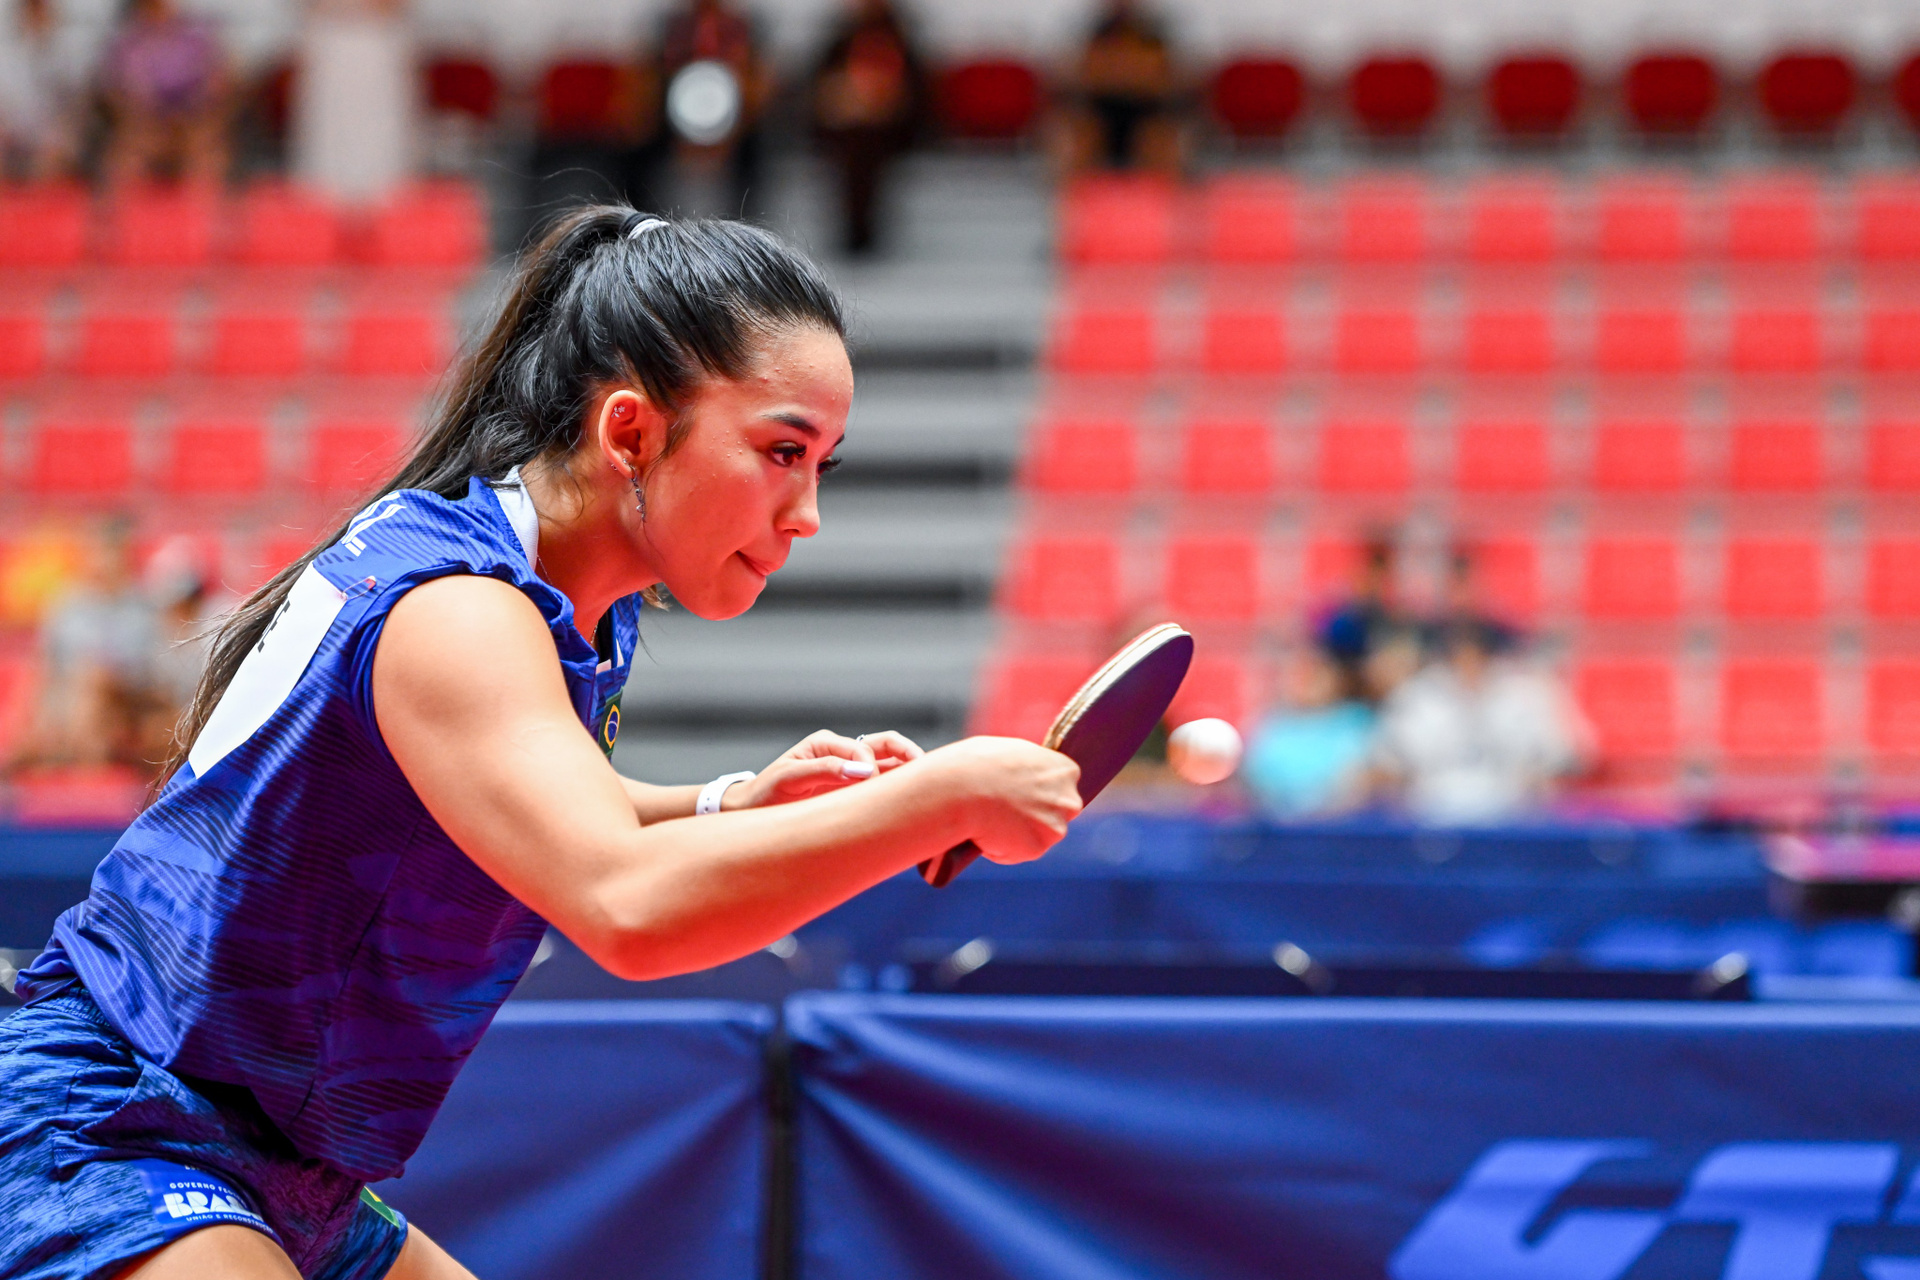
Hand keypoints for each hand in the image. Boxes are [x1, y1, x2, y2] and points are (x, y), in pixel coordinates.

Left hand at [723, 728, 924, 809]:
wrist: (753, 814)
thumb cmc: (766, 794)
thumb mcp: (789, 778)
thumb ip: (825, 770)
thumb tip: (864, 770)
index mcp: (827, 744)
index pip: (864, 748)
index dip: (873, 766)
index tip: (873, 788)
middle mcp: (844, 754)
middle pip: (888, 745)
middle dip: (910, 755)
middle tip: (926, 772)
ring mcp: (852, 774)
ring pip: (892, 766)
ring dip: (910, 773)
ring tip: (930, 786)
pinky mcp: (856, 794)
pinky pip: (885, 788)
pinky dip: (902, 792)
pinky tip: (914, 804)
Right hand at [924, 736, 1081, 865]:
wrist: (960, 790)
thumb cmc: (978, 765)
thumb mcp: (1011, 754)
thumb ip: (1029, 769)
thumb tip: (1025, 779)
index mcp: (1065, 771)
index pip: (1063, 787)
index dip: (1040, 792)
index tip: (1023, 794)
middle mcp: (1068, 800)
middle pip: (1058, 815)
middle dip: (1037, 817)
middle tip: (1007, 812)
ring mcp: (1055, 827)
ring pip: (1039, 837)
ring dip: (1018, 835)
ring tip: (990, 819)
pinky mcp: (1037, 849)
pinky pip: (1018, 852)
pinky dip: (1002, 848)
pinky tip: (986, 832)